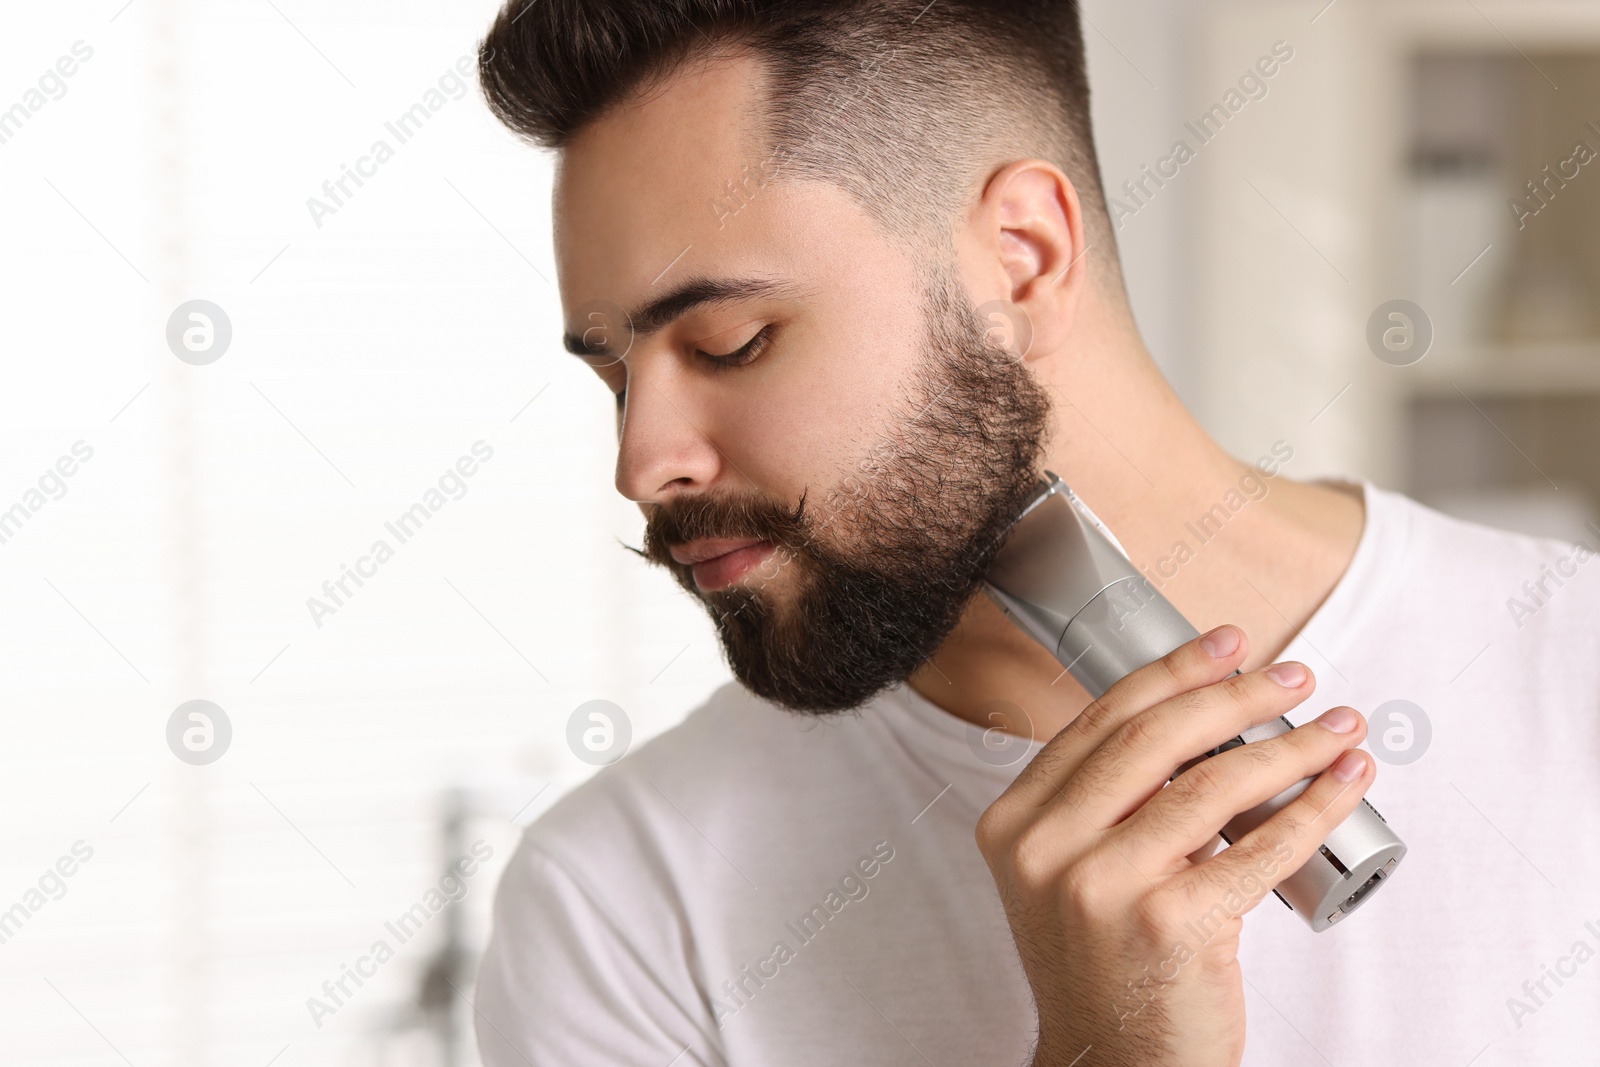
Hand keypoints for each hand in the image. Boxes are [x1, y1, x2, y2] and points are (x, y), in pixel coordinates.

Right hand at [974, 625, 1373, 1066]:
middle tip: (1294, 678)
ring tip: (1336, 729)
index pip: (1100, 722)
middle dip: (1236, 696)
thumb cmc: (1103, 966)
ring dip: (1289, 748)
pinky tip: (1342, 785)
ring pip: (1213, 787)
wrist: (1110, 1064)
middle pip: (1155, 741)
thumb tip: (1199, 721)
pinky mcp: (1168, 925)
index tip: (1227, 646)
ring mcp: (1102, 887)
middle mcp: (1047, 849)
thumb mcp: (1066, 873)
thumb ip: (1101, 804)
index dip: (1172, 673)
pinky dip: (1312, 809)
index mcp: (1015, 823)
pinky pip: (1258, 850)